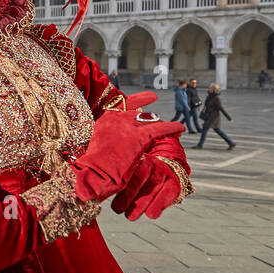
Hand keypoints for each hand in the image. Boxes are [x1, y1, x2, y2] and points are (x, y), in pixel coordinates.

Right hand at [71, 92, 185, 202]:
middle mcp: (116, 120)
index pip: (120, 107)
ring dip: (163, 122)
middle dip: (148, 114)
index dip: (135, 101)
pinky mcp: (140, 137)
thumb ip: (110, 144)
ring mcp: (128, 127)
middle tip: (158, 112)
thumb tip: (119, 148)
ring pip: (150, 120)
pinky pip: (160, 129)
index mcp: (104, 123)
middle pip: (136, 113)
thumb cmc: (93, 169)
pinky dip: (171, 128)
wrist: (93, 174)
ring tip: (175, 125)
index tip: (145, 98)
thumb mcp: (99, 150)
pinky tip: (180, 128)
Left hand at [111, 156, 181, 219]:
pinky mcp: (175, 182)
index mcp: (135, 154)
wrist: (164, 164)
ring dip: (141, 203)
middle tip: (116, 210)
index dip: (116, 181)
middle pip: (141, 174)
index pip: (127, 164)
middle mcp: (151, 160)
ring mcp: (165, 170)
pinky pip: (169, 192)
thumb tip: (84, 194)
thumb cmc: (133, 169)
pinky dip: (160, 204)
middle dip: (128, 194)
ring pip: (154, 184)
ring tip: (129, 216)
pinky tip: (151, 214)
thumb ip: (104, 177)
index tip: (104, 194)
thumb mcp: (119, 169)